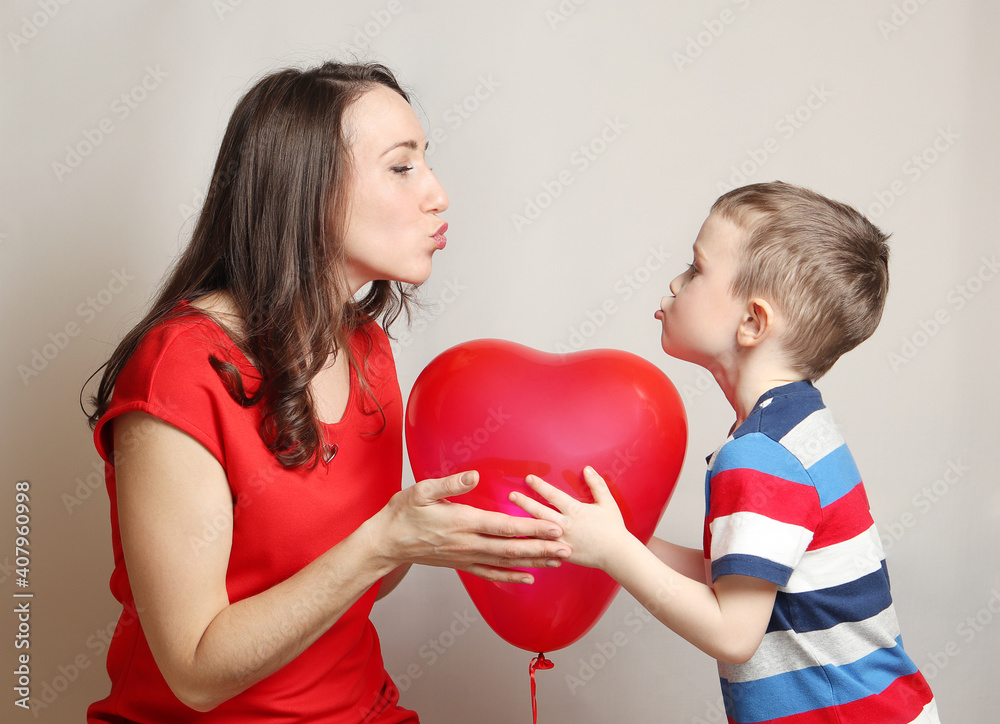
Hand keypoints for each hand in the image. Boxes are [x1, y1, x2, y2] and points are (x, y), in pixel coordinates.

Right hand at [377, 471, 570, 583]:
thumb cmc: (403, 513)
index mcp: (463, 522)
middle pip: (512, 548)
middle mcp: (468, 543)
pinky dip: (512, 576)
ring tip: (558, 561)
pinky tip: (529, 578)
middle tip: (568, 548)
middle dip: (543, 548)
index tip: (554, 526)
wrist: (386, 543)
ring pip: (506, 562)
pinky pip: (491, 573)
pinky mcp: (462, 564)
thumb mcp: (422, 491)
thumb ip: (451, 484)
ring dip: (534, 562)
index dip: (532, 527)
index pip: (505, 527)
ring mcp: (466, 557)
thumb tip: (473, 475)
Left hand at [509, 466, 630, 570]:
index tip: (528, 478)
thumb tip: (587, 468)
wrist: (617, 554)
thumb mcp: (607, 502)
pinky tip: (517, 541)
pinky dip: (529, 545)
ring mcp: (562, 541)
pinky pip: (542, 549)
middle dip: (525, 503)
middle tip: (511, 495)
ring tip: (507, 518)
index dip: (540, 486)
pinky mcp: (561, 553)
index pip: (554, 496)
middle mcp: (566, 526)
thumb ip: (597, 484)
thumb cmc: (613, 528)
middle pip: (540, 512)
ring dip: (522, 524)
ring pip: (537, 531)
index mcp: (576, 511)